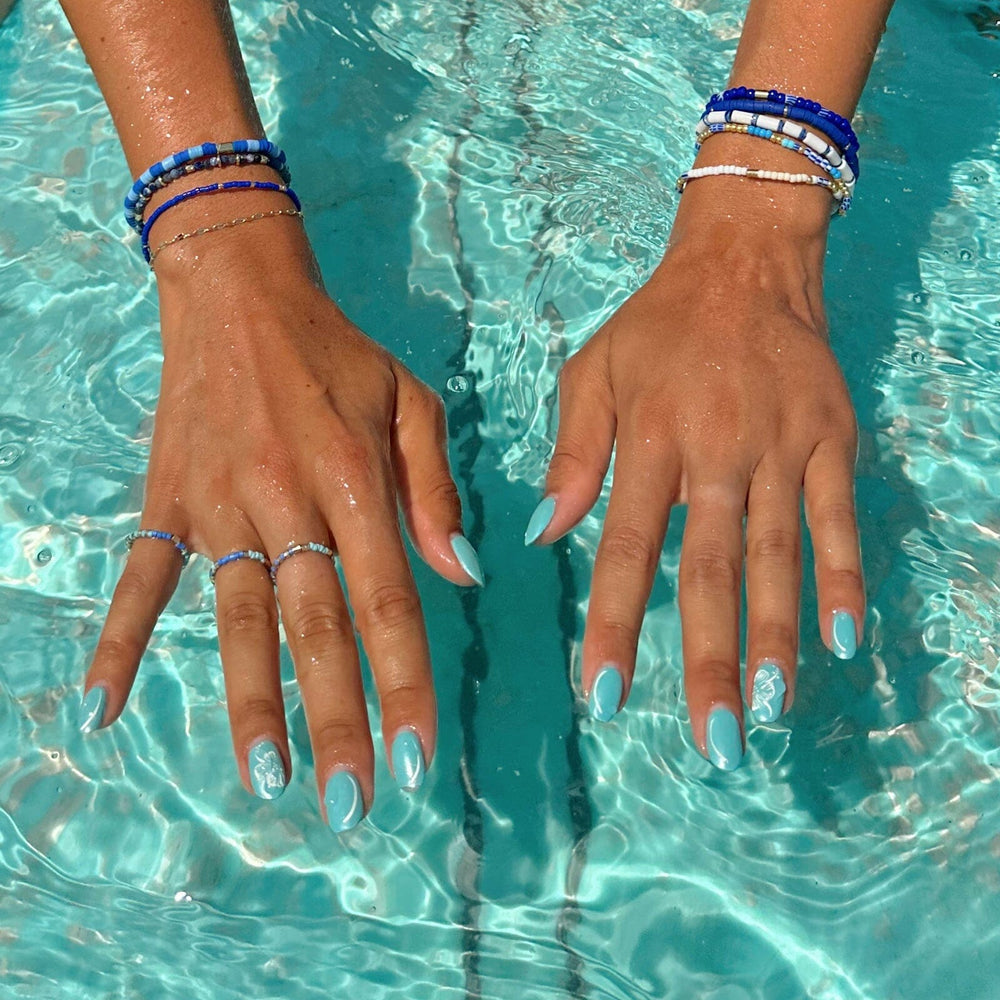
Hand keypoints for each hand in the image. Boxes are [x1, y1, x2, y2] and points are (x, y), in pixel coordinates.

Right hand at [79, 224, 481, 827]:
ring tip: (266, 780)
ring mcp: (222, 506)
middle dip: (337, 720)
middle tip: (353, 802)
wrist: (240, 295)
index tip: (418, 756)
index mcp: (356, 482)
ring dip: (251, 702)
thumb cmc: (338, 353)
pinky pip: (141, 579)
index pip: (389, 605)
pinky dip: (117, 640)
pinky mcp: (170, 501)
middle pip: (316, 629)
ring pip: (238, 620)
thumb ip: (436, 489)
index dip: (405, 684)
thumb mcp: (411, 402)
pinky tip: (98, 705)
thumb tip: (463, 573)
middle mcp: (289, 503)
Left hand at [529, 181, 863, 768]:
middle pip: (711, 571)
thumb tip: (543, 534)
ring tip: (769, 709)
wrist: (744, 263)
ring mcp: (780, 448)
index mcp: (650, 438)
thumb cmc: (658, 325)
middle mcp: (716, 450)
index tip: (604, 695)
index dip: (617, 625)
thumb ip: (571, 454)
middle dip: (709, 660)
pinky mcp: (830, 441)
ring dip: (776, 637)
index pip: (627, 549)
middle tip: (712, 742)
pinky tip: (843, 640)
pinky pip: (837, 519)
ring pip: (778, 556)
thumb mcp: (593, 373)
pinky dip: (842, 578)